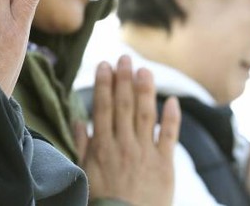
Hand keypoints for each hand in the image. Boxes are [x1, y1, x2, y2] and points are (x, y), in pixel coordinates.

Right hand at [75, 55, 179, 205]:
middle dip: (124, 79)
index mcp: (103, 146)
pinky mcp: (165, 164)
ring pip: (145, 114)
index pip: (103, 107)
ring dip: (145, 90)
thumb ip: (83, 145)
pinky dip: (172, 117)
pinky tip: (172, 100)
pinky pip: (169, 136)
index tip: (104, 65)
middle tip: (124, 58)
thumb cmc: (102, 199)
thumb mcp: (85, 172)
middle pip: (124, 105)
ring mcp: (145, 152)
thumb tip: (78, 121)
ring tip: (144, 69)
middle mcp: (124, 144)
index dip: (104, 84)